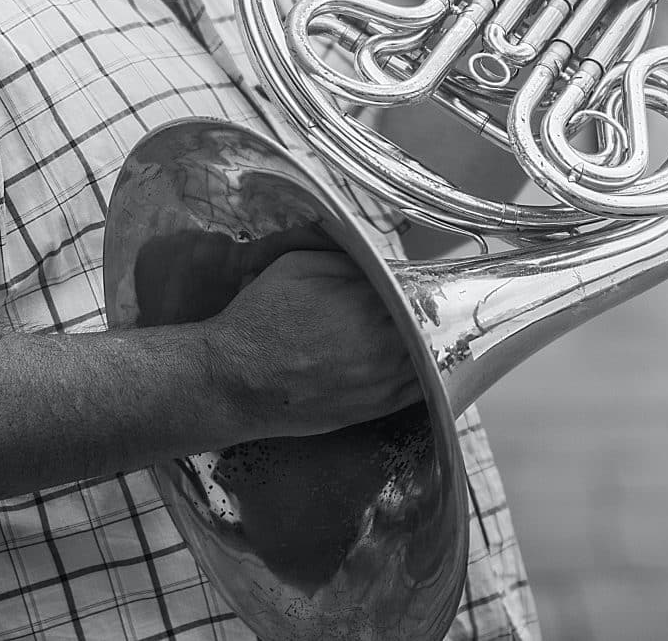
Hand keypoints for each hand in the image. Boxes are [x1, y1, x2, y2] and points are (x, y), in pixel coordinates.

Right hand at [204, 248, 422, 438]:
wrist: (234, 380)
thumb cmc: (260, 319)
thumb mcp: (297, 266)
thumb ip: (348, 261)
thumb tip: (384, 265)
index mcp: (366, 299)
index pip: (417, 286)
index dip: (419, 284)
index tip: (421, 283)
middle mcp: (383, 340)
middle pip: (430, 321)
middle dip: (429, 312)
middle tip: (427, 306)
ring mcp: (384, 377)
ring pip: (433, 354)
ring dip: (433, 342)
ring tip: (426, 333)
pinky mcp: (378, 407)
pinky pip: (423, 389)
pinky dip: (429, 373)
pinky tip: (422, 363)